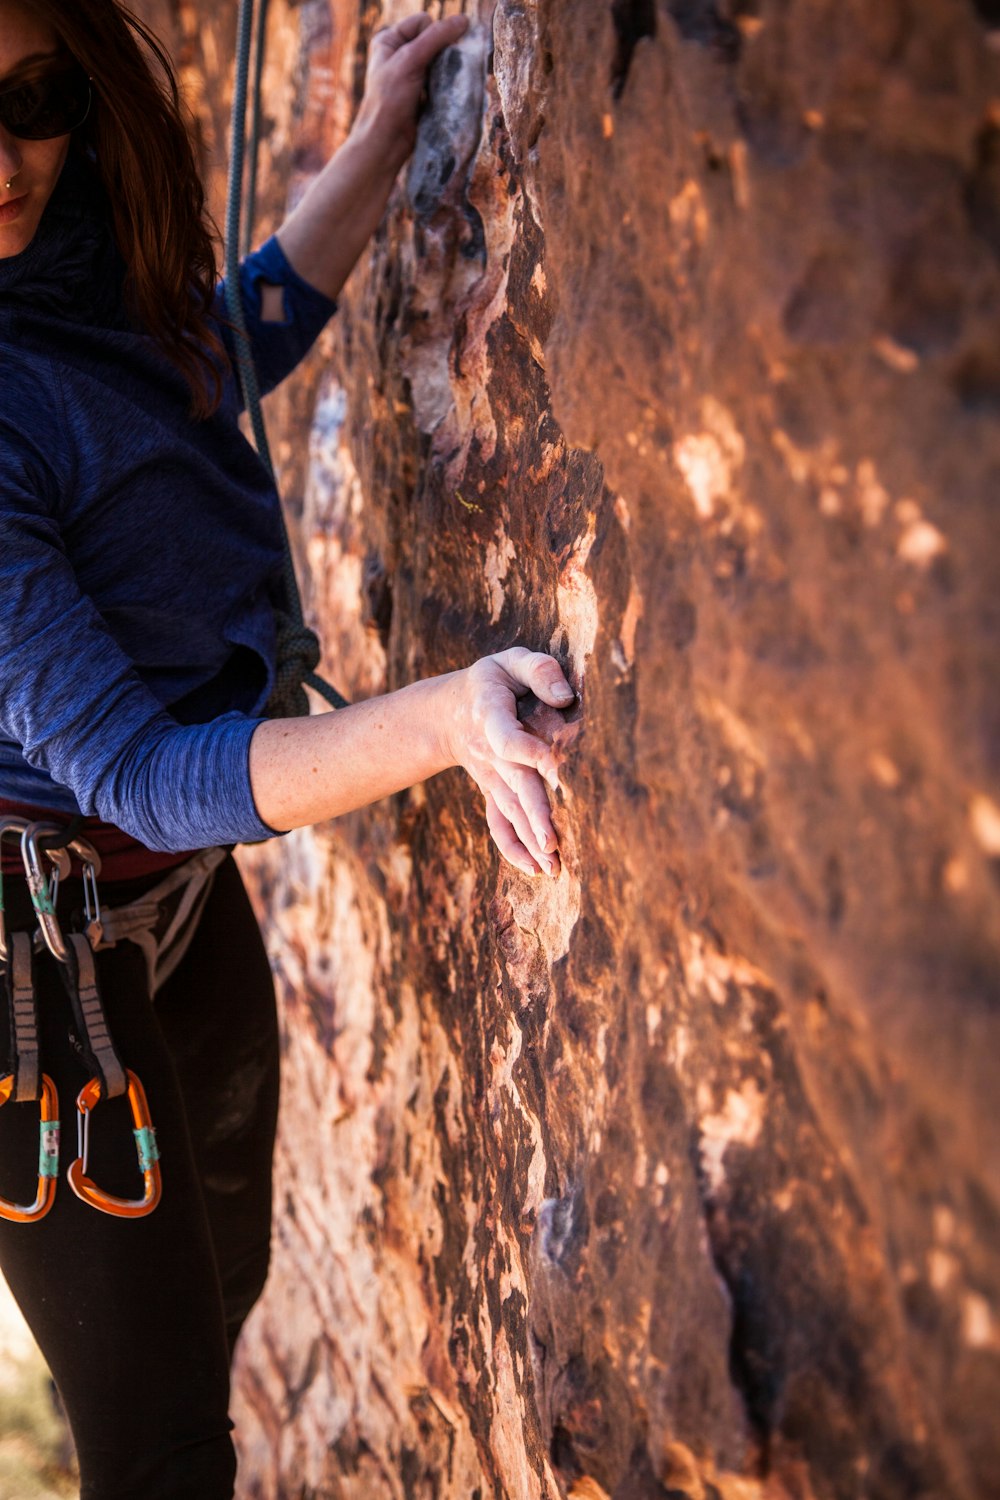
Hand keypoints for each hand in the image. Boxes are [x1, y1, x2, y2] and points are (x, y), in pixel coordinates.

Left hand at [354, 12, 469, 166]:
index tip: (429, 57)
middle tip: (441, 72)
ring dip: (448, 70)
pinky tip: (446, 94)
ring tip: (442, 85)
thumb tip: (464, 20)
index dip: (433, 34)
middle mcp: (400, 54)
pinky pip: (444, 80)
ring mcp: (413, 75)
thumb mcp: (410, 60)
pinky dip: (448, 85)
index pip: (423, 22)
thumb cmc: (390, 100)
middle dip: (443, 53)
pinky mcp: (424, 93)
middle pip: (435, 41)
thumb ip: (436, 38)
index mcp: (389, 40)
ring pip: (442, 61)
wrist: (386, 143)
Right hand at [445, 649, 575, 878]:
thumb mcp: (510, 661)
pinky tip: (534, 869)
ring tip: (552, 869)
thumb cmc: (493, 681)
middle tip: (552, 844)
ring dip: (529, 841)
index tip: (552, 764)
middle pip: (513, 786)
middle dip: (533, 815)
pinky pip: (498, 824)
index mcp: (491, 715)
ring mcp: (490, 777)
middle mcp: (489, 752)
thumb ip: (538, 670)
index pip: (507, 737)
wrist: (448, 713)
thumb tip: (566, 697)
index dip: (526, 749)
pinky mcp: (493, 793)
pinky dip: (513, 848)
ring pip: (510, 812)